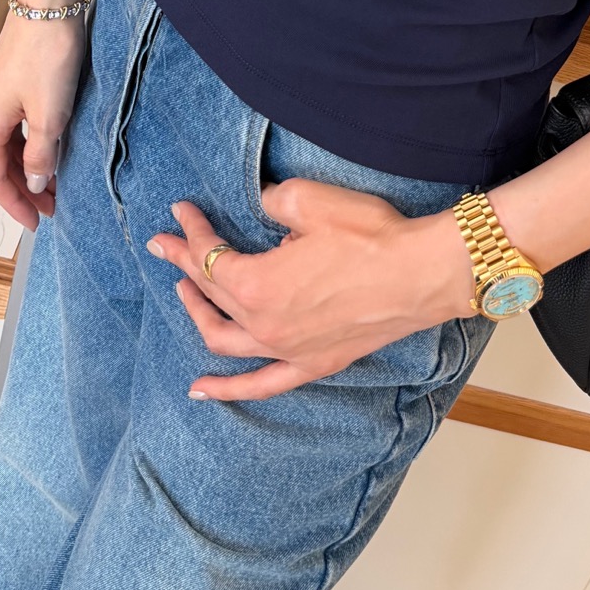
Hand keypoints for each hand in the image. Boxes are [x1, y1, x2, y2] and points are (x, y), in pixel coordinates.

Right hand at [0, 0, 89, 228]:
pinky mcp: (12, 80)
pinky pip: (17, 124)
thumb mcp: (50, 114)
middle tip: (53, 208)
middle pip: (0, 163)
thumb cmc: (47, 55)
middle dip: (24, 189)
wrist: (48, 2)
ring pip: (9, 144)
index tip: (36, 222)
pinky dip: (32, 143)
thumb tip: (35, 183)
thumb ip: (41, 154)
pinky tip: (53, 149)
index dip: (13, 204)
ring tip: (58, 183)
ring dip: (30, 167)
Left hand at [147, 180, 472, 400]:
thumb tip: (260, 206)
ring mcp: (286, 350)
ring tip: (185, 291)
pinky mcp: (312, 363)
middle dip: (185, 263)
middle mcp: (262, 324)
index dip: (191, 231)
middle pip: (210, 292)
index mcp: (255, 283)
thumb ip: (270, 203)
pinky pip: (260, 384)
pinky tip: (201, 388)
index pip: (209, 255)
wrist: (421, 274)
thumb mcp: (309, 201)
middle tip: (167, 243)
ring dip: (197, 313)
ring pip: (223, 339)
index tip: (181, 213)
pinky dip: (227, 388)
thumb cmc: (370, 236)